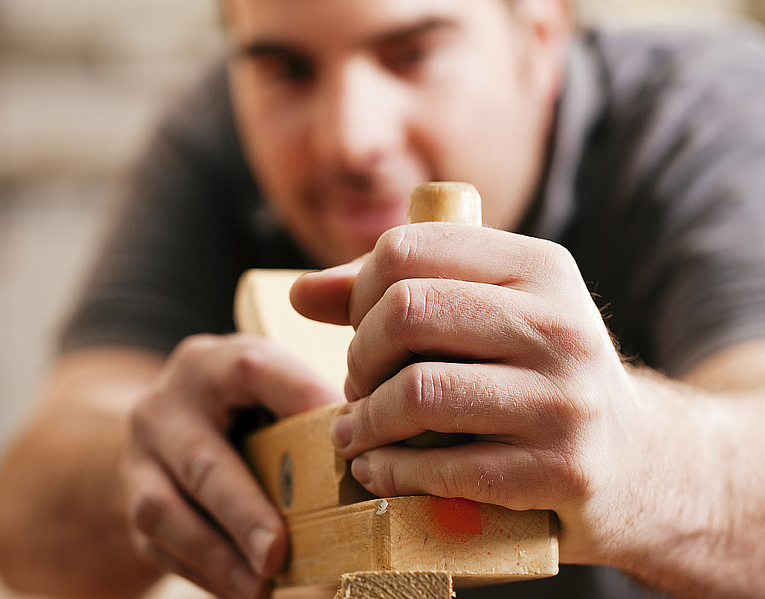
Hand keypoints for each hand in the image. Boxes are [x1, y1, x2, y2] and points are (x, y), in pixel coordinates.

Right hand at [123, 333, 343, 597]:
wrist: (165, 419)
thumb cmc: (239, 404)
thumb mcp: (266, 386)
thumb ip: (304, 407)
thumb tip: (367, 450)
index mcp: (214, 364)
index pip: (257, 371)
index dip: (304, 405)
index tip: (347, 450)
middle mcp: (168, 404)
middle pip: (203, 461)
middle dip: (244, 512)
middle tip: (277, 553)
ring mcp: (140, 454)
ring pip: (164, 510)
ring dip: (217, 556)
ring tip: (260, 587)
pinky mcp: (129, 498)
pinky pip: (156, 543)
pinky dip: (202, 571)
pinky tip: (241, 587)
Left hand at [292, 223, 643, 563]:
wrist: (641, 461)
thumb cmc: (543, 378)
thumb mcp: (492, 315)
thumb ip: (398, 293)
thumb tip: (301, 294)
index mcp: (540, 266)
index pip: (407, 248)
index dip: (357, 290)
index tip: (358, 328)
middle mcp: (558, 323)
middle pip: (405, 312)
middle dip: (358, 355)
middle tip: (358, 384)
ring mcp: (563, 400)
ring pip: (415, 391)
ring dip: (364, 419)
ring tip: (357, 431)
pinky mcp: (558, 470)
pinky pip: (440, 466)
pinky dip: (388, 470)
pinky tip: (377, 469)